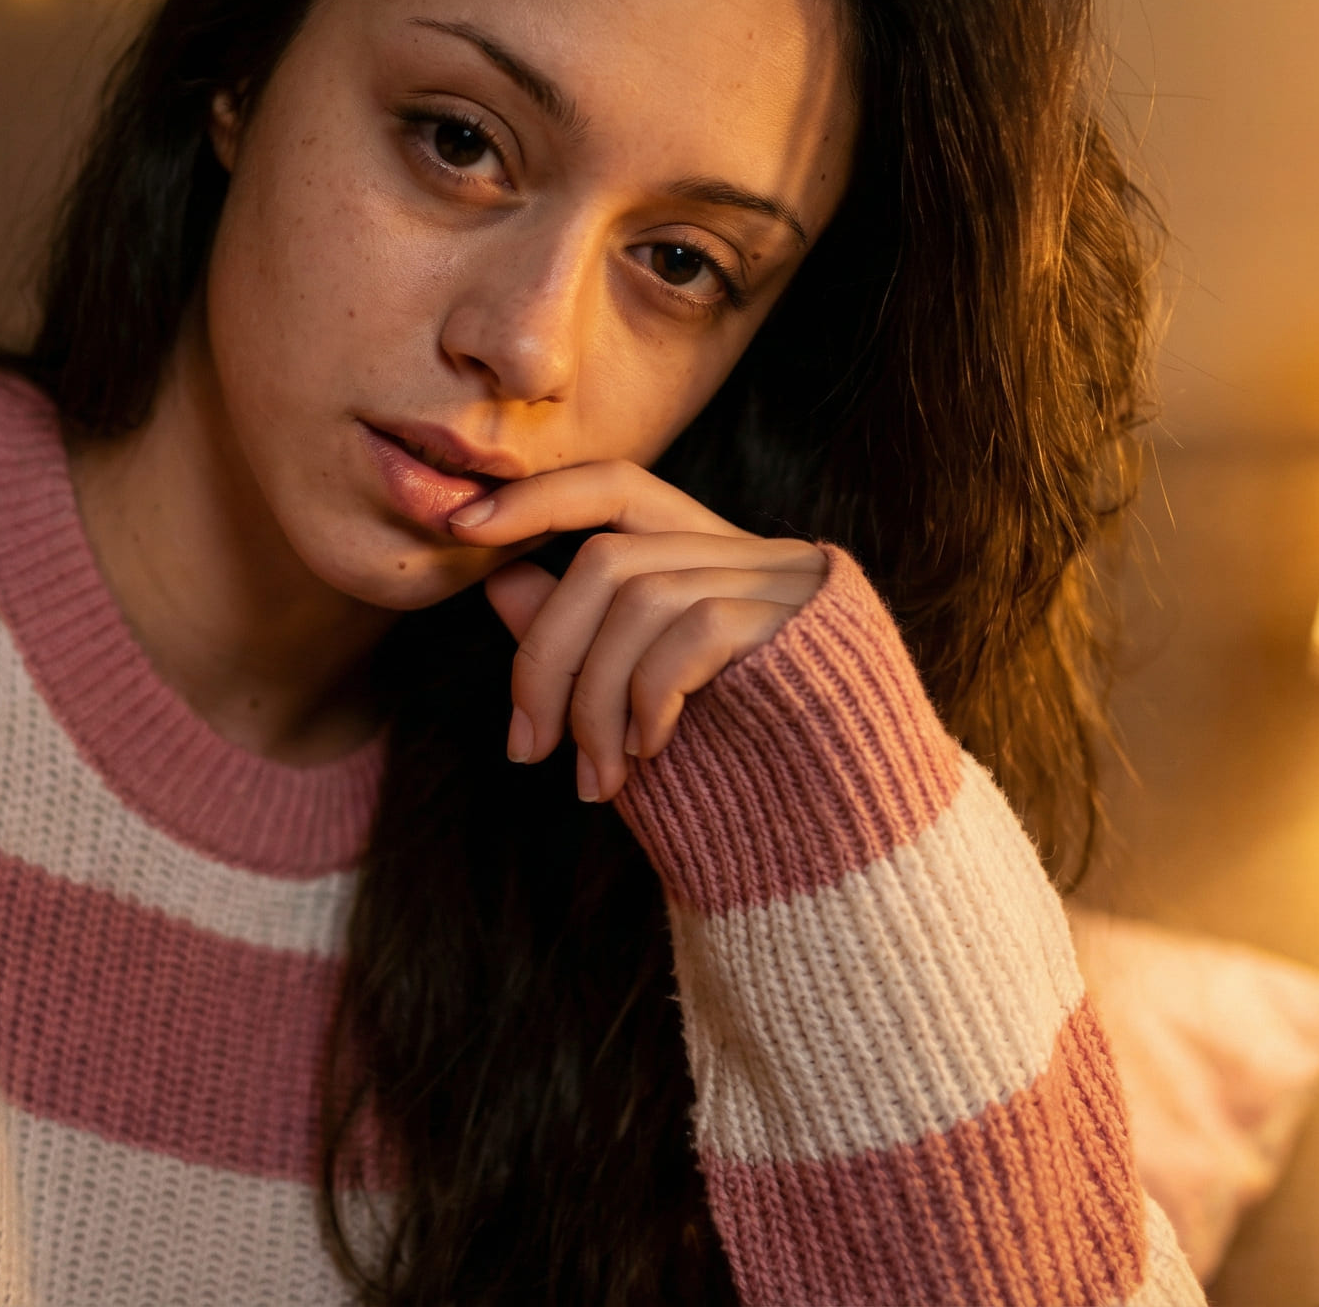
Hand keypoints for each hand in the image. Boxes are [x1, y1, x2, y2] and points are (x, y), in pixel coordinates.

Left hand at [446, 461, 828, 802]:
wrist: (857, 833)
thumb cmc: (744, 771)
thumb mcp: (638, 700)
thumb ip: (582, 635)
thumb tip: (501, 578)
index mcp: (710, 557)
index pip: (614, 485)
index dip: (537, 496)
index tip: (461, 526)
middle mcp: (750, 552)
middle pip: (606, 559)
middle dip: (547, 656)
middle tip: (527, 749)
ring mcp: (783, 582)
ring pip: (638, 596)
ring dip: (595, 700)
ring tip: (597, 779)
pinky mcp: (802, 622)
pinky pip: (692, 632)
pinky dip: (650, 697)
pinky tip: (651, 753)